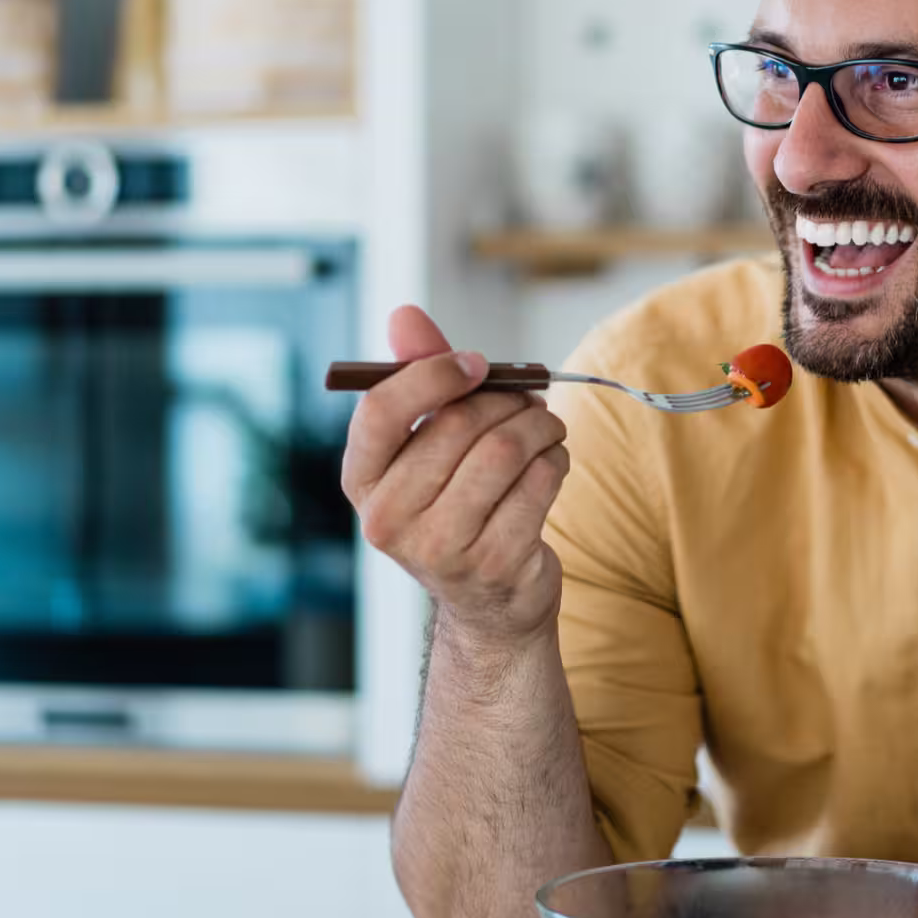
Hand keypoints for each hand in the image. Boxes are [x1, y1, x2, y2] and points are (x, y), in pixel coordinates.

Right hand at [340, 305, 569, 642]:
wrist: (490, 603)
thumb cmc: (457, 504)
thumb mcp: (428, 445)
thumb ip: (418, 376)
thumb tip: (404, 315)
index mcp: (361, 482)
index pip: (382, 411)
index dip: (433, 374)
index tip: (476, 363)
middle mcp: (388, 520)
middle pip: (458, 426)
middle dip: (507, 401)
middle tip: (528, 400)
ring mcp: (441, 548)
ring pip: (504, 451)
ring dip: (539, 427)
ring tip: (546, 429)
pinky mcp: (495, 563)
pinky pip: (539, 482)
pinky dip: (556, 462)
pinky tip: (552, 465)